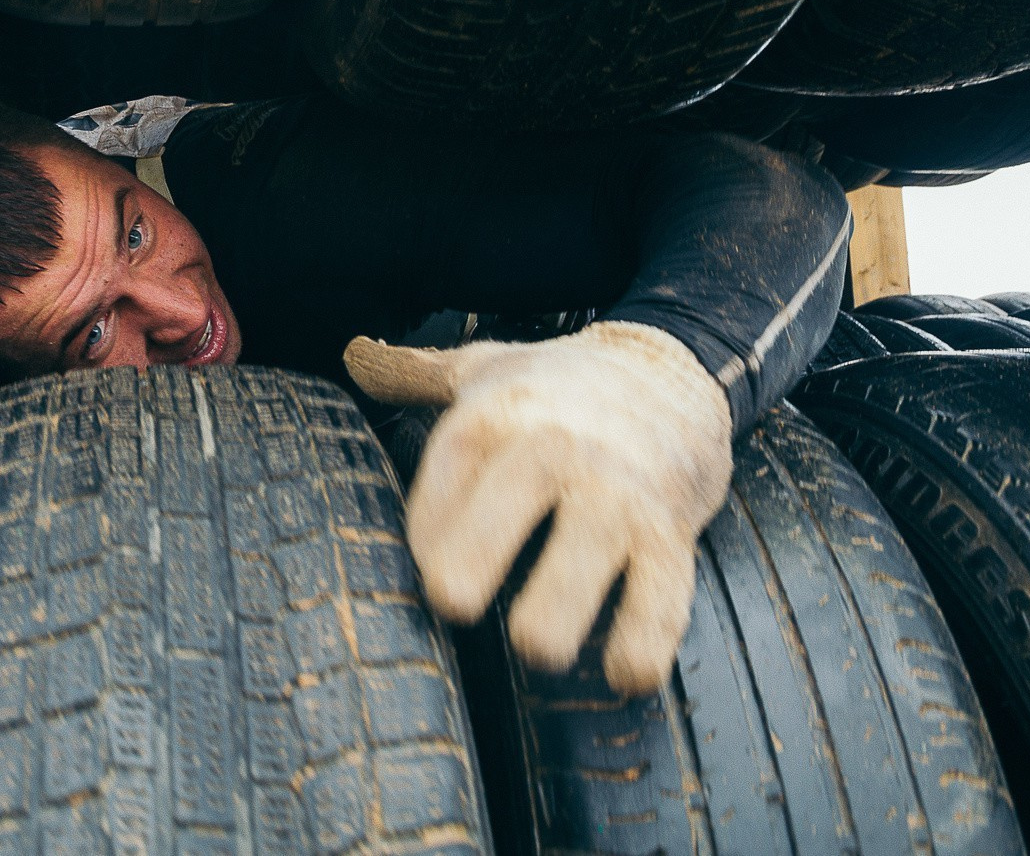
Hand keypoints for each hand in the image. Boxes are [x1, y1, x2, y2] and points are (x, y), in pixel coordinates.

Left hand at [345, 321, 730, 693]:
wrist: (676, 370)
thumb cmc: (562, 383)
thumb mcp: (487, 367)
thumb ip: (413, 373)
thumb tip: (353, 355)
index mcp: (494, 419)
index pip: (432, 504)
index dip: (423, 547)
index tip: (432, 567)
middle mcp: (553, 454)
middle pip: (491, 530)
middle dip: (462, 582)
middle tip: (456, 601)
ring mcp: (614, 499)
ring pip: (572, 583)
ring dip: (547, 631)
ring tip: (538, 646)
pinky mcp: (670, 536)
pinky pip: (659, 607)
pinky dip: (638, 653)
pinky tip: (620, 674)